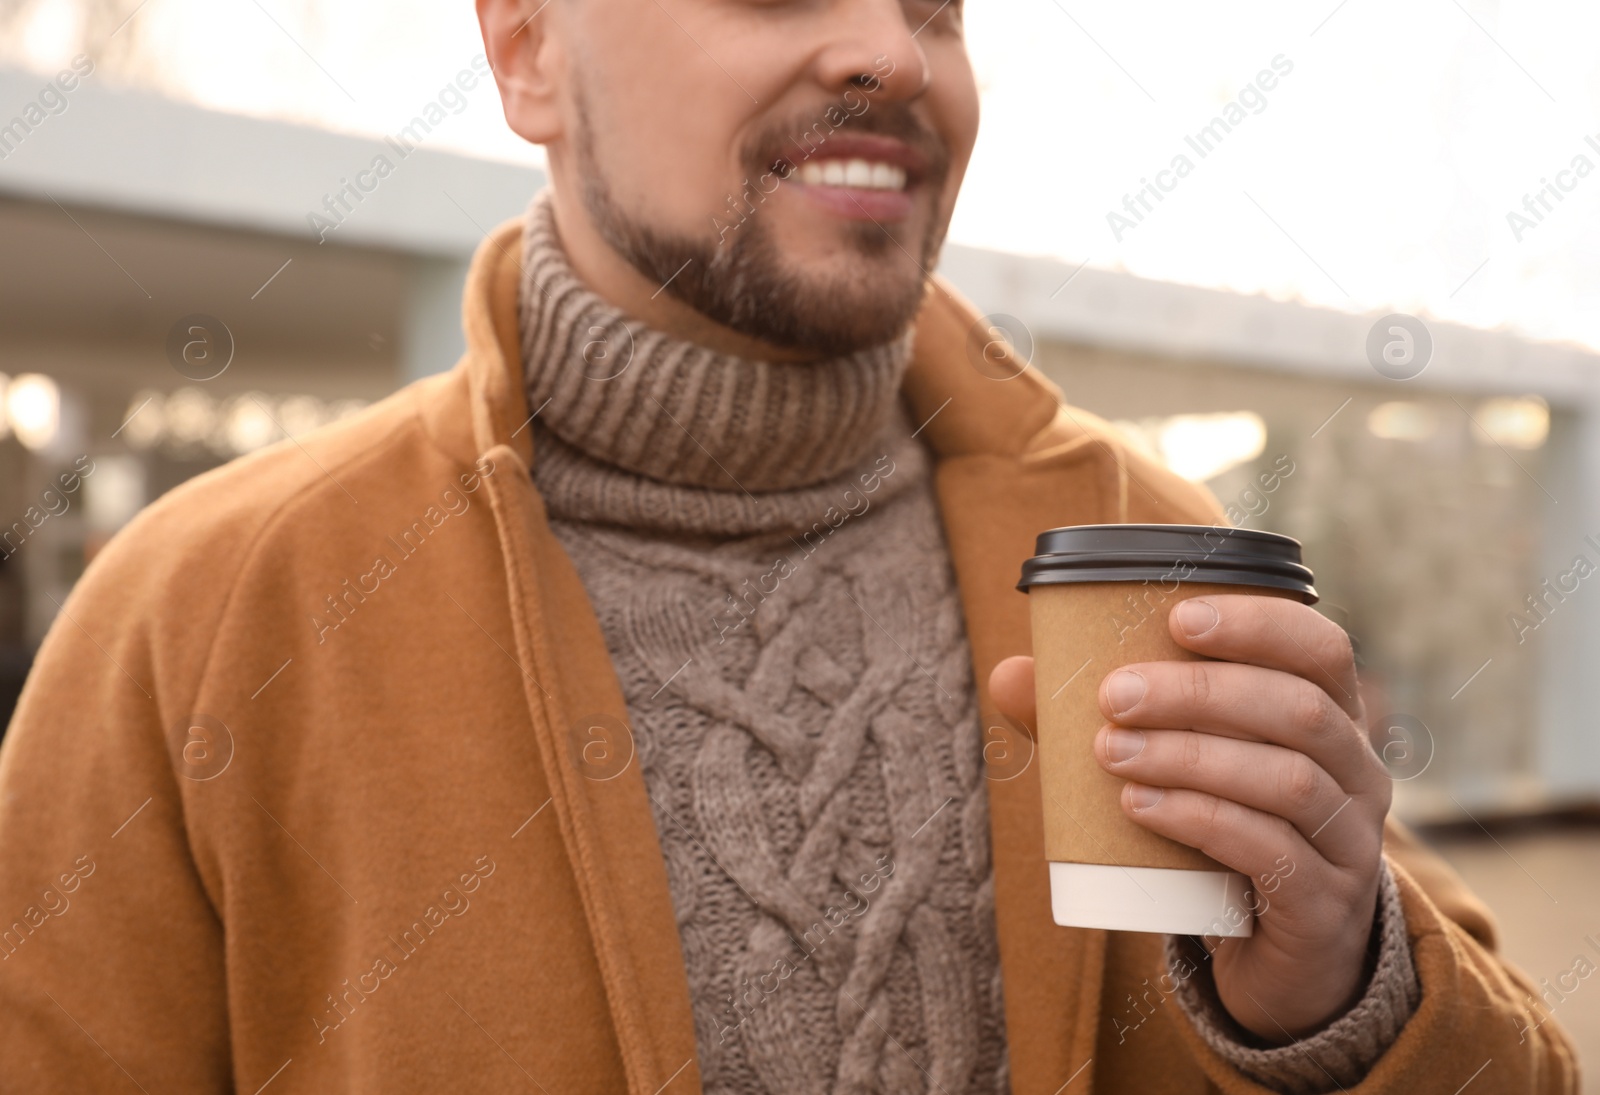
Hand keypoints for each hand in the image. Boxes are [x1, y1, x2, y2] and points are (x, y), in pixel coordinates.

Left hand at [990, 594, 1390, 1041]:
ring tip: (1112, 753)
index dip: (1260, 624)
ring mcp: (1349, 841)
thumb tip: (1012, 675)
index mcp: (1332, 719)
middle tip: (1113, 697)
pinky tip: (1142, 807)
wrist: (1277, 958)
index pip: (1320, 648)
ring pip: (1286, 779)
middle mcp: (1358, 772)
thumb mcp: (1177, 769)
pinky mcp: (1323, 903)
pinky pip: (1271, 850)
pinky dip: (1202, 820)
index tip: (1180, 618)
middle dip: (1198, 693)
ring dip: (1190, 756)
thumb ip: (1105, 720)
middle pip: (1298, 709)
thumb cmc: (1221, 834)